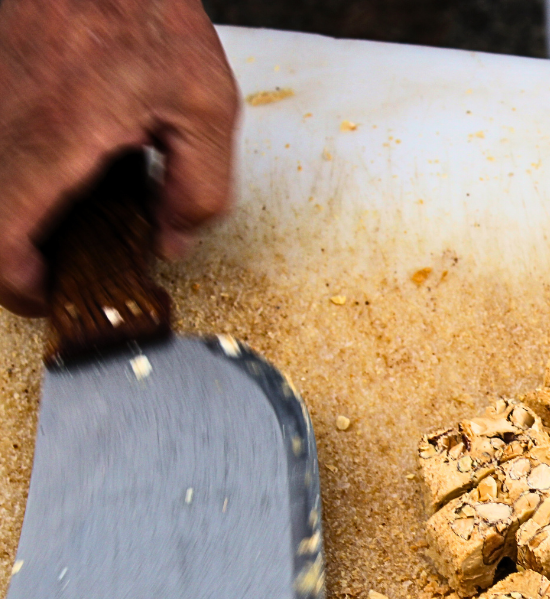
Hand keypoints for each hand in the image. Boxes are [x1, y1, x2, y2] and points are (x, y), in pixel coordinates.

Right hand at [0, 0, 239, 315]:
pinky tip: (67, 172)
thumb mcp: (205, 104)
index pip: (1, 241)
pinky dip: (21, 180)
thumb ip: (199, 188)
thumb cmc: (144, 9)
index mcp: (54, 138)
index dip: (20, 287)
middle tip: (67, 266)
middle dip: (21, 258)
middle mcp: (4, 124)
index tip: (50, 294)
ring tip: (74, 219)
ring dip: (21, 217)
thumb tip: (172, 243)